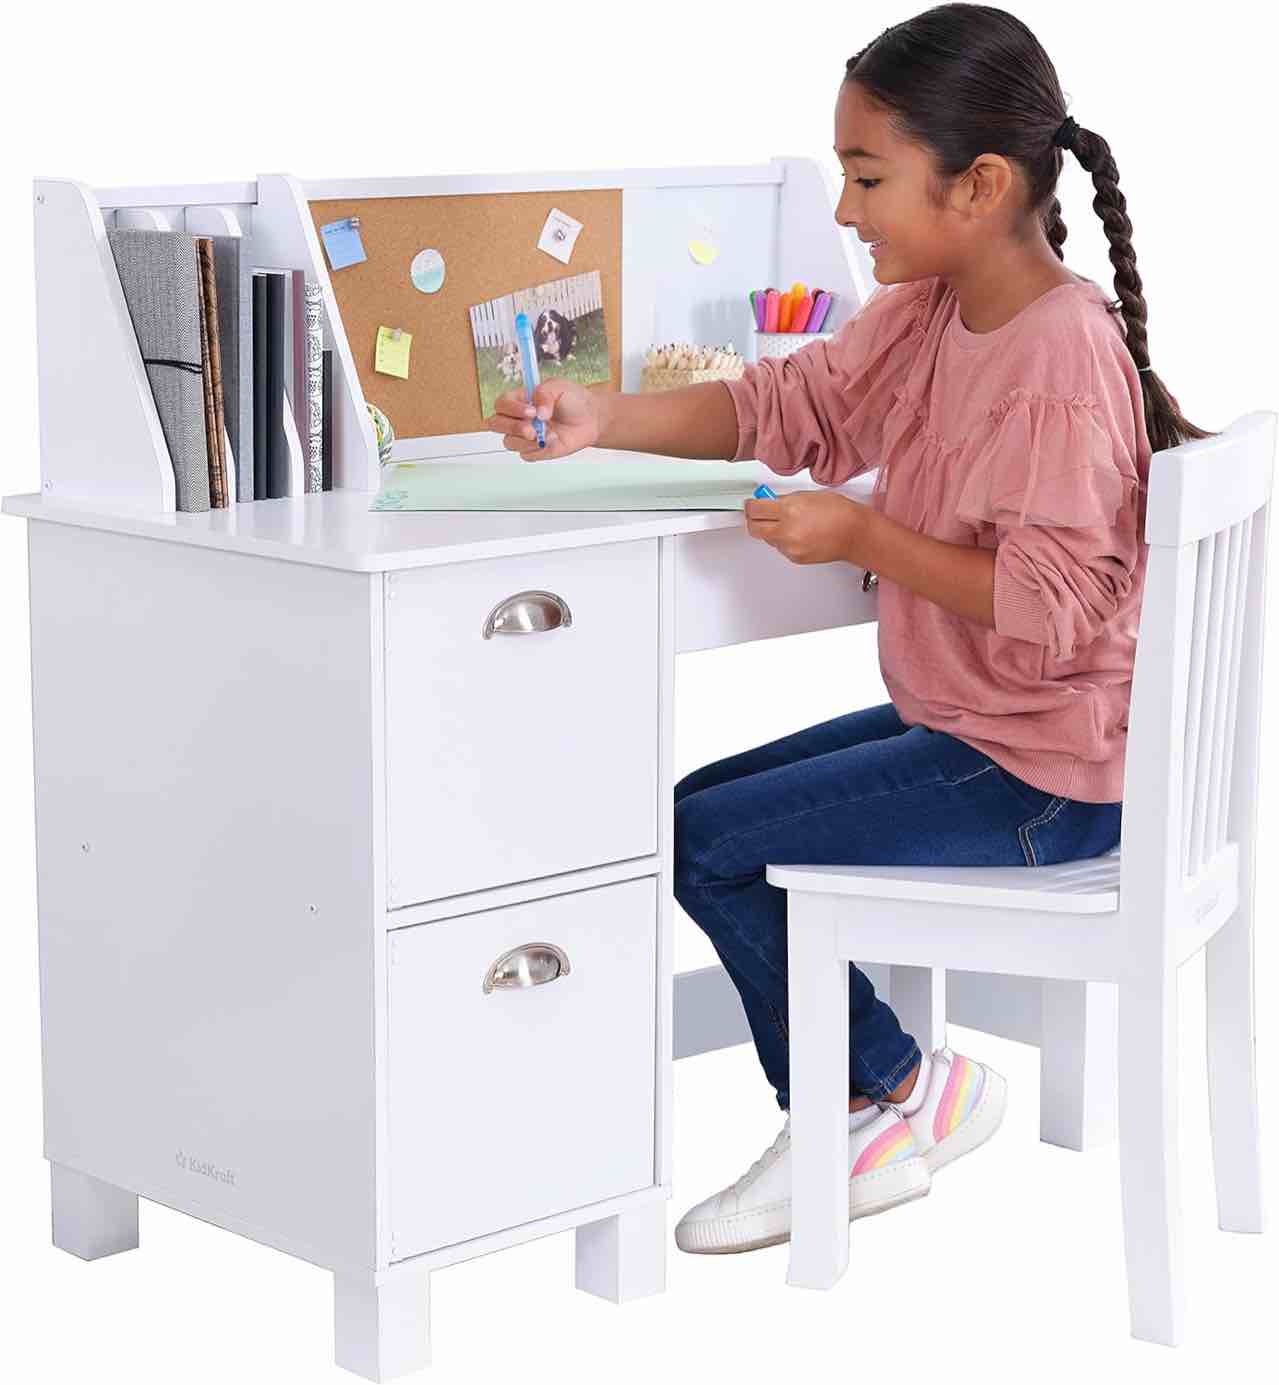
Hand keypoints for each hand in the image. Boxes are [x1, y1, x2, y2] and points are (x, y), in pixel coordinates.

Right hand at [483, 379, 603, 460]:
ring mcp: (525, 436)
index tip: (531, 410)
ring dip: (526, 440)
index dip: (512, 409)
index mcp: (519, 399)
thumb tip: (539, 412)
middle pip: (496, 424)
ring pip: (509, 442)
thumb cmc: (572, 400)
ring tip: (546, 434)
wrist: (590, 418)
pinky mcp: (535, 451)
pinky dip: (539, 450)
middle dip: (513, 427)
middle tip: (532, 428)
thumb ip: (544, 394)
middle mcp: (518, 418)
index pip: (501, 404)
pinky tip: (552, 441)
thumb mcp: (558, 387)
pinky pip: (526, 455)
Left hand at [742, 490, 867, 564]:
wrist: (855, 534)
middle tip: (758, 514)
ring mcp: (790, 546)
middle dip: (753, 520)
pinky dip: (784, 541)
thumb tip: (770, 503)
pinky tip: (800, 534)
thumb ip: (785, 500)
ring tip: (790, 523)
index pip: (755, 509)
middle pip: (754, 528)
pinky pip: (781, 548)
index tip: (751, 504)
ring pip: (768, 539)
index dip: (750, 506)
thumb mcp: (807, 496)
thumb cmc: (839, 512)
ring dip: (771, 530)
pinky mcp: (794, 558)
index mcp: (789, 510)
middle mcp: (786, 530)